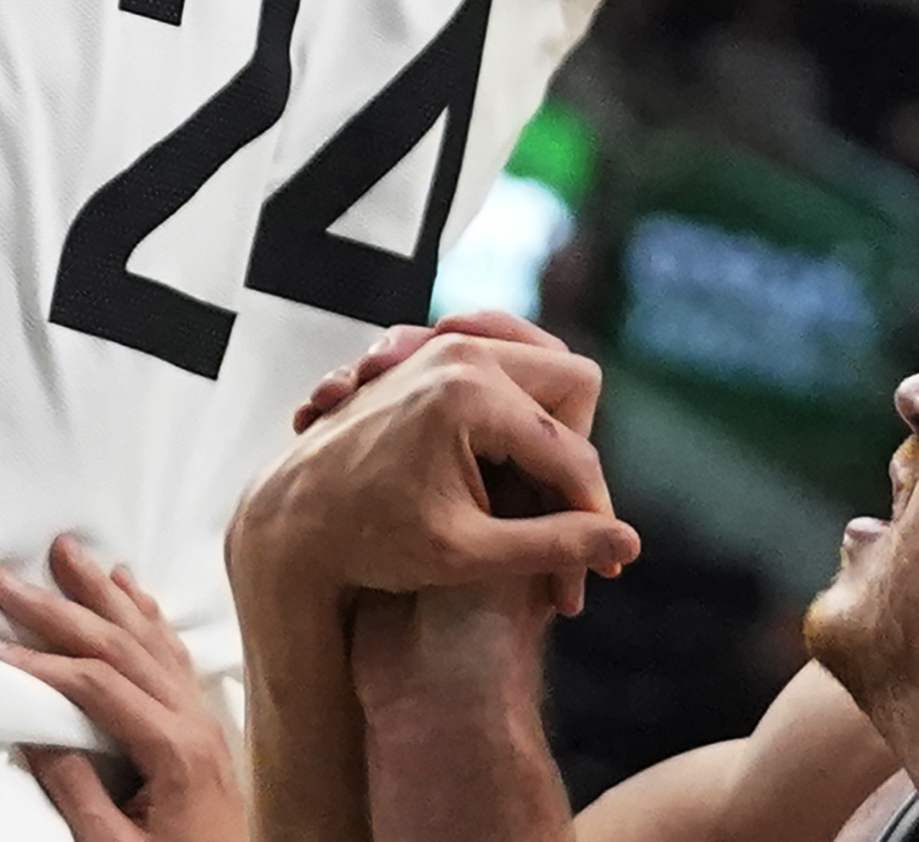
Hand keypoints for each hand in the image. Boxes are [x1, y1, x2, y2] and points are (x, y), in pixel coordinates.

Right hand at [0, 539, 242, 841]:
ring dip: (104, 592)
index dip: (42, 660)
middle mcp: (195, 720)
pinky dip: (146, 613)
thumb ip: (75, 790)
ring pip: (151, 636)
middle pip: (122, 646)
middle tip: (10, 576)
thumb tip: (32, 731)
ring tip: (68, 552)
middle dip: (62, 608)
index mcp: (175, 749)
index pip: (98, 686)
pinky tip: (127, 586)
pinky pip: (173, 652)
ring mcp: (205, 717)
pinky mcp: (204, 722)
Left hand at [233, 328, 634, 611]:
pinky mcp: (432, 354)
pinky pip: (501, 354)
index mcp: (472, 394)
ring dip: (550, 422)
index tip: (598, 572)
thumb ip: (552, 546)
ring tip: (546, 490)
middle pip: (572, 382)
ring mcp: (443, 345)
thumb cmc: (369, 543)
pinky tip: (510, 452)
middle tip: (568, 516)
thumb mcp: (465, 554)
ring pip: (540, 359)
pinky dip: (515, 396)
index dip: (592, 514)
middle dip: (576, 454)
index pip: (570, 450)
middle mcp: (460, 352)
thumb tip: (629, 545)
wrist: (290, 518)